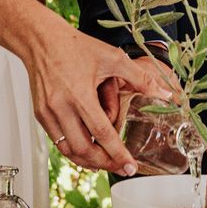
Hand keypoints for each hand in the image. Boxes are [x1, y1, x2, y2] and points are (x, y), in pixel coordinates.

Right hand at [26, 24, 171, 176]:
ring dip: (87, 161)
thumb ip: (141, 77)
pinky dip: (73, 150)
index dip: (118, 154)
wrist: (42, 39)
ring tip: (105, 163)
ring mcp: (48, 113)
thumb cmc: (75, 46)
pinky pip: (57, 141)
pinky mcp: (40, 114)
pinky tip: (87, 150)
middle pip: (84, 149)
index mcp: (80, 95)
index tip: (131, 166)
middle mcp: (61, 108)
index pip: (102, 134)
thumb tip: (166, 93)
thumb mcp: (113, 58)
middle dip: (104, 163)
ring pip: (68, 150)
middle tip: (121, 167)